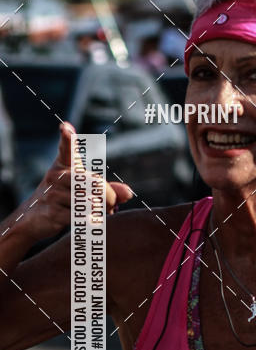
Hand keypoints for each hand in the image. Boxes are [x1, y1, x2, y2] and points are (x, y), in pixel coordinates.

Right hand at [17, 122, 133, 240]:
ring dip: (101, 211)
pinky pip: (81, 217)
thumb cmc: (63, 200)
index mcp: (64, 165)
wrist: (32, 220)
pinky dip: (92, 221)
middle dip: (110, 197)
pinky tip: (92, 222)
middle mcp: (57, 176)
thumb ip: (108, 190)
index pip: (66, 149)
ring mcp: (53, 193)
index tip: (65, 128)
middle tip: (113, 205)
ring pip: (90, 202)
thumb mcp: (82, 190)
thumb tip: (130, 193)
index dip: (67, 137)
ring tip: (100, 214)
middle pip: (94, 183)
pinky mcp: (52, 212)